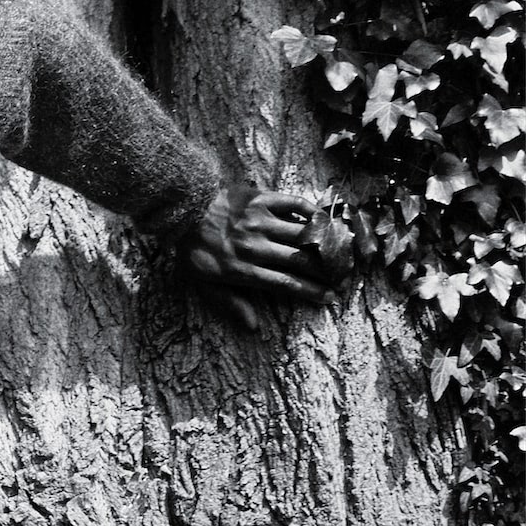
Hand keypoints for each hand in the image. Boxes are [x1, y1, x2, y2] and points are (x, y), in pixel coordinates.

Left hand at [179, 187, 351, 331]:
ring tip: (343, 250)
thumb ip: (229, 303)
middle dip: (326, 271)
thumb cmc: (190, 250)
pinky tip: (323, 218)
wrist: (182, 210)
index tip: (329, 297)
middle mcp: (257, 246)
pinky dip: (311, 210)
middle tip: (344, 276)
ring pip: (302, 233)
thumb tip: (253, 327)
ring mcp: (261, 221)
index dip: (310, 291)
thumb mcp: (202, 284)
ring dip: (325, 242)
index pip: (286, 284)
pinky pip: (293, 203)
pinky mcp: (262, 198)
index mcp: (244, 270)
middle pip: (300, 261)